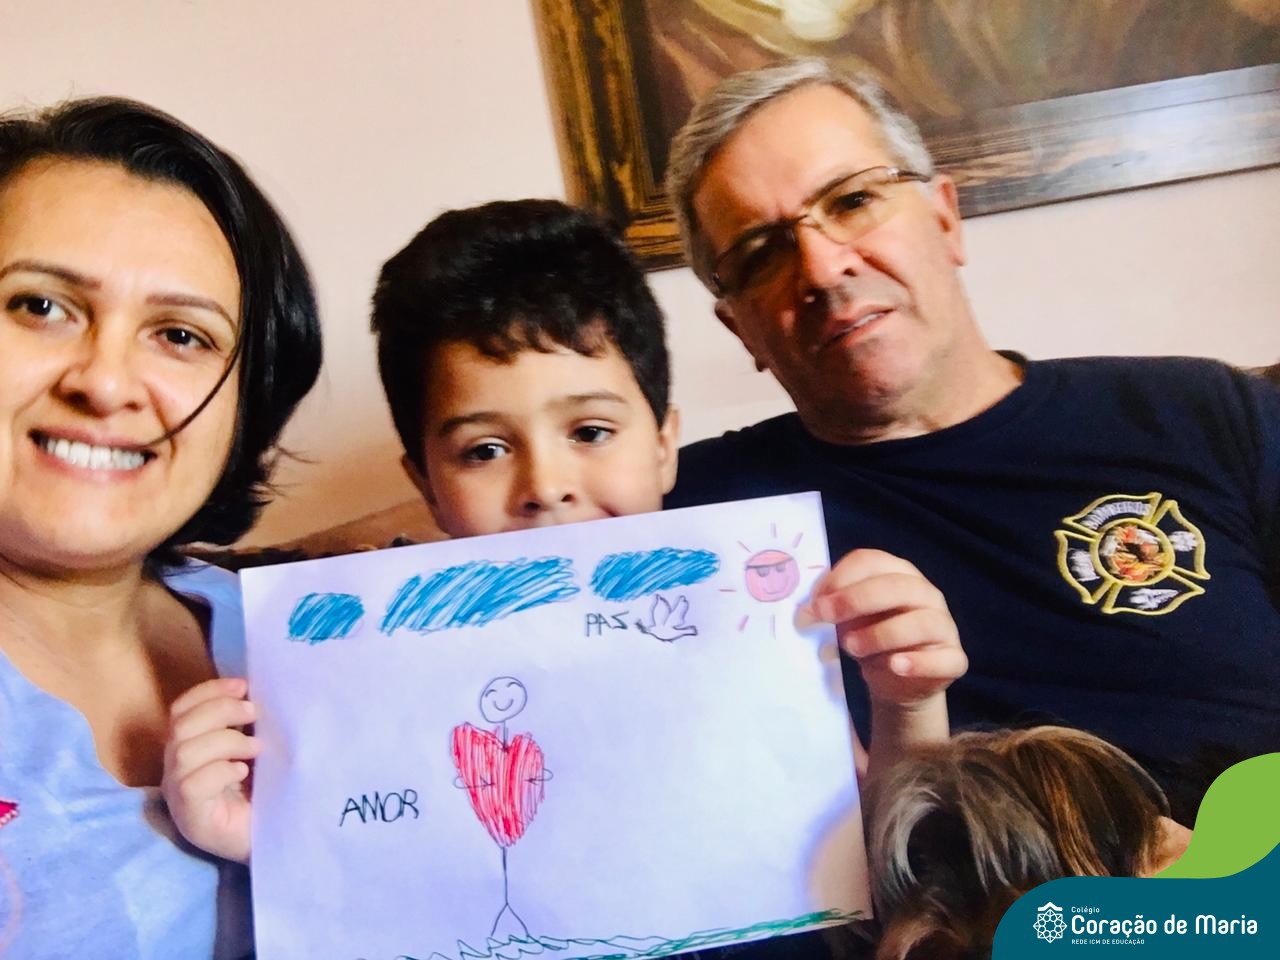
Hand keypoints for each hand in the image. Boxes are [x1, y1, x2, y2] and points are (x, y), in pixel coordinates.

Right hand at [162, 677, 259, 862]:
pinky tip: (243, 773)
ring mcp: (179, 797)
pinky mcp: (191, 819)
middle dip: (220, 711)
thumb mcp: (254, 750)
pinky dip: (221, 770)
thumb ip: (246, 724)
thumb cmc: (266, 792)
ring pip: (185, 752)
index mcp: (188, 749)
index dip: (208, 691)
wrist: (276, 839)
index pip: (180, 710)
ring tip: (257, 748)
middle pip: (180, 726)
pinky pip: (192, 784)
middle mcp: (175, 771)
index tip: (243, 685)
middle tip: (254, 714)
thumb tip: (253, 692)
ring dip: (226, 741)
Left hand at [807, 549, 966, 710]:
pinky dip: (918, 662)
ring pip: (921, 622)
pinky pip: (944, 658)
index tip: (815, 601)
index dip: (841, 576)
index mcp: (898, 574)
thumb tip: (806, 611)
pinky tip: (895, 665)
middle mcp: (926, 594)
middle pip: (897, 586)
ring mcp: (944, 626)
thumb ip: (831, 609)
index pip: (872, 561)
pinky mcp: (954, 659)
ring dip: (882, 633)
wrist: (897, 683)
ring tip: (852, 647)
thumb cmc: (870, 640)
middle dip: (856, 599)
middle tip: (825, 616)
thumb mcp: (848, 620)